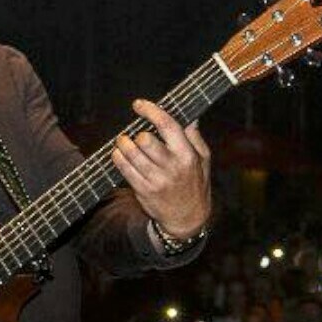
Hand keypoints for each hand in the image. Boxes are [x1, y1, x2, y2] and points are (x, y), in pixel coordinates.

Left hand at [112, 98, 211, 238]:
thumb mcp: (203, 158)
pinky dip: (118, 158)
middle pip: (145, 140)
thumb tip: (189, 115)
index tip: (139, 104)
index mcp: (187, 155)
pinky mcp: (143, 190)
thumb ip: (194, 136)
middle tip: (134, 132)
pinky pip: (124, 169)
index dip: (151, 111)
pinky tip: (119, 153)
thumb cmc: (195, 182)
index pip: (168, 126)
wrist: (187, 217)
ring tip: (123, 141)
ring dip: (123, 143)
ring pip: (131, 154)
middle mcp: (172, 166)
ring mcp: (156, 180)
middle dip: (136, 132)